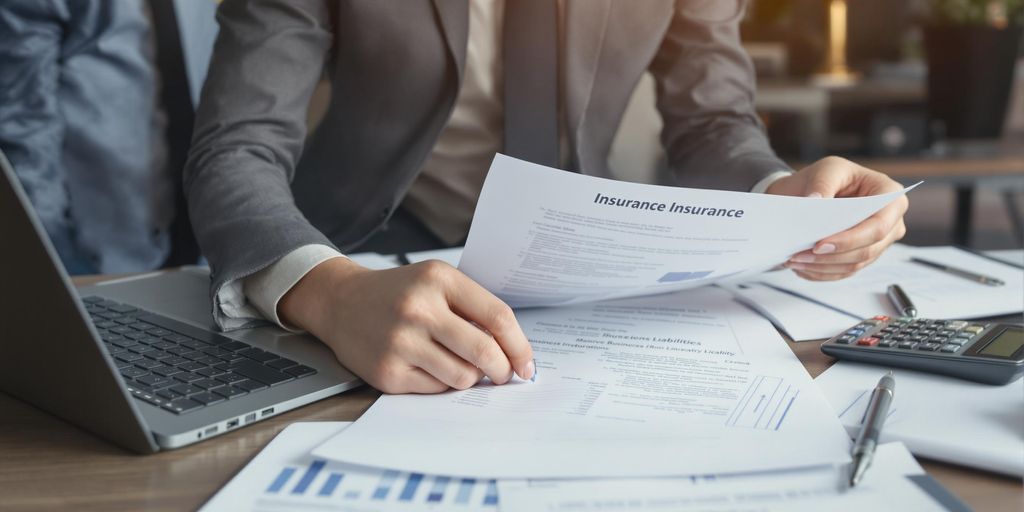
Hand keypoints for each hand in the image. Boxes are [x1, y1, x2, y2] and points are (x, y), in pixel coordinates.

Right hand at [278, 258, 534, 393]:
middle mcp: (419, 309)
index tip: (527, 363)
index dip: (520, 346)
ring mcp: (401, 342)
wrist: (340, 302)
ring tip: (459, 365)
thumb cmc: (398, 293)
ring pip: (463, 376)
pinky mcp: (387, 372)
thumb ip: (474, 308)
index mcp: (439, 279)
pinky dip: (441, 383)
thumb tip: (513, 351)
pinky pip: (435, 389)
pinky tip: (430, 367)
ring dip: (471, 377)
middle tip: (504, 375)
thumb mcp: (436, 282)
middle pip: (484, 351)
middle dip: (503, 370)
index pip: (497, 317)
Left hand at [766, 156, 908, 280]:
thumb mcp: (826, 169)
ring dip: (822, 267)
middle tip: (798, 256)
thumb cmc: (826, 177)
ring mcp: (878, 243)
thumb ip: (823, 184)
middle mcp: (891, 222)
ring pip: (854, 264)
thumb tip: (814, 202)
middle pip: (867, 250)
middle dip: (831, 257)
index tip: (819, 245)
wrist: (813, 190)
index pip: (878, 226)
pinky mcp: (862, 256)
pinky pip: (844, 272)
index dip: (850, 239)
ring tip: (794, 261)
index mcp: (891, 196)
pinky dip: (821, 273)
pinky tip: (801, 268)